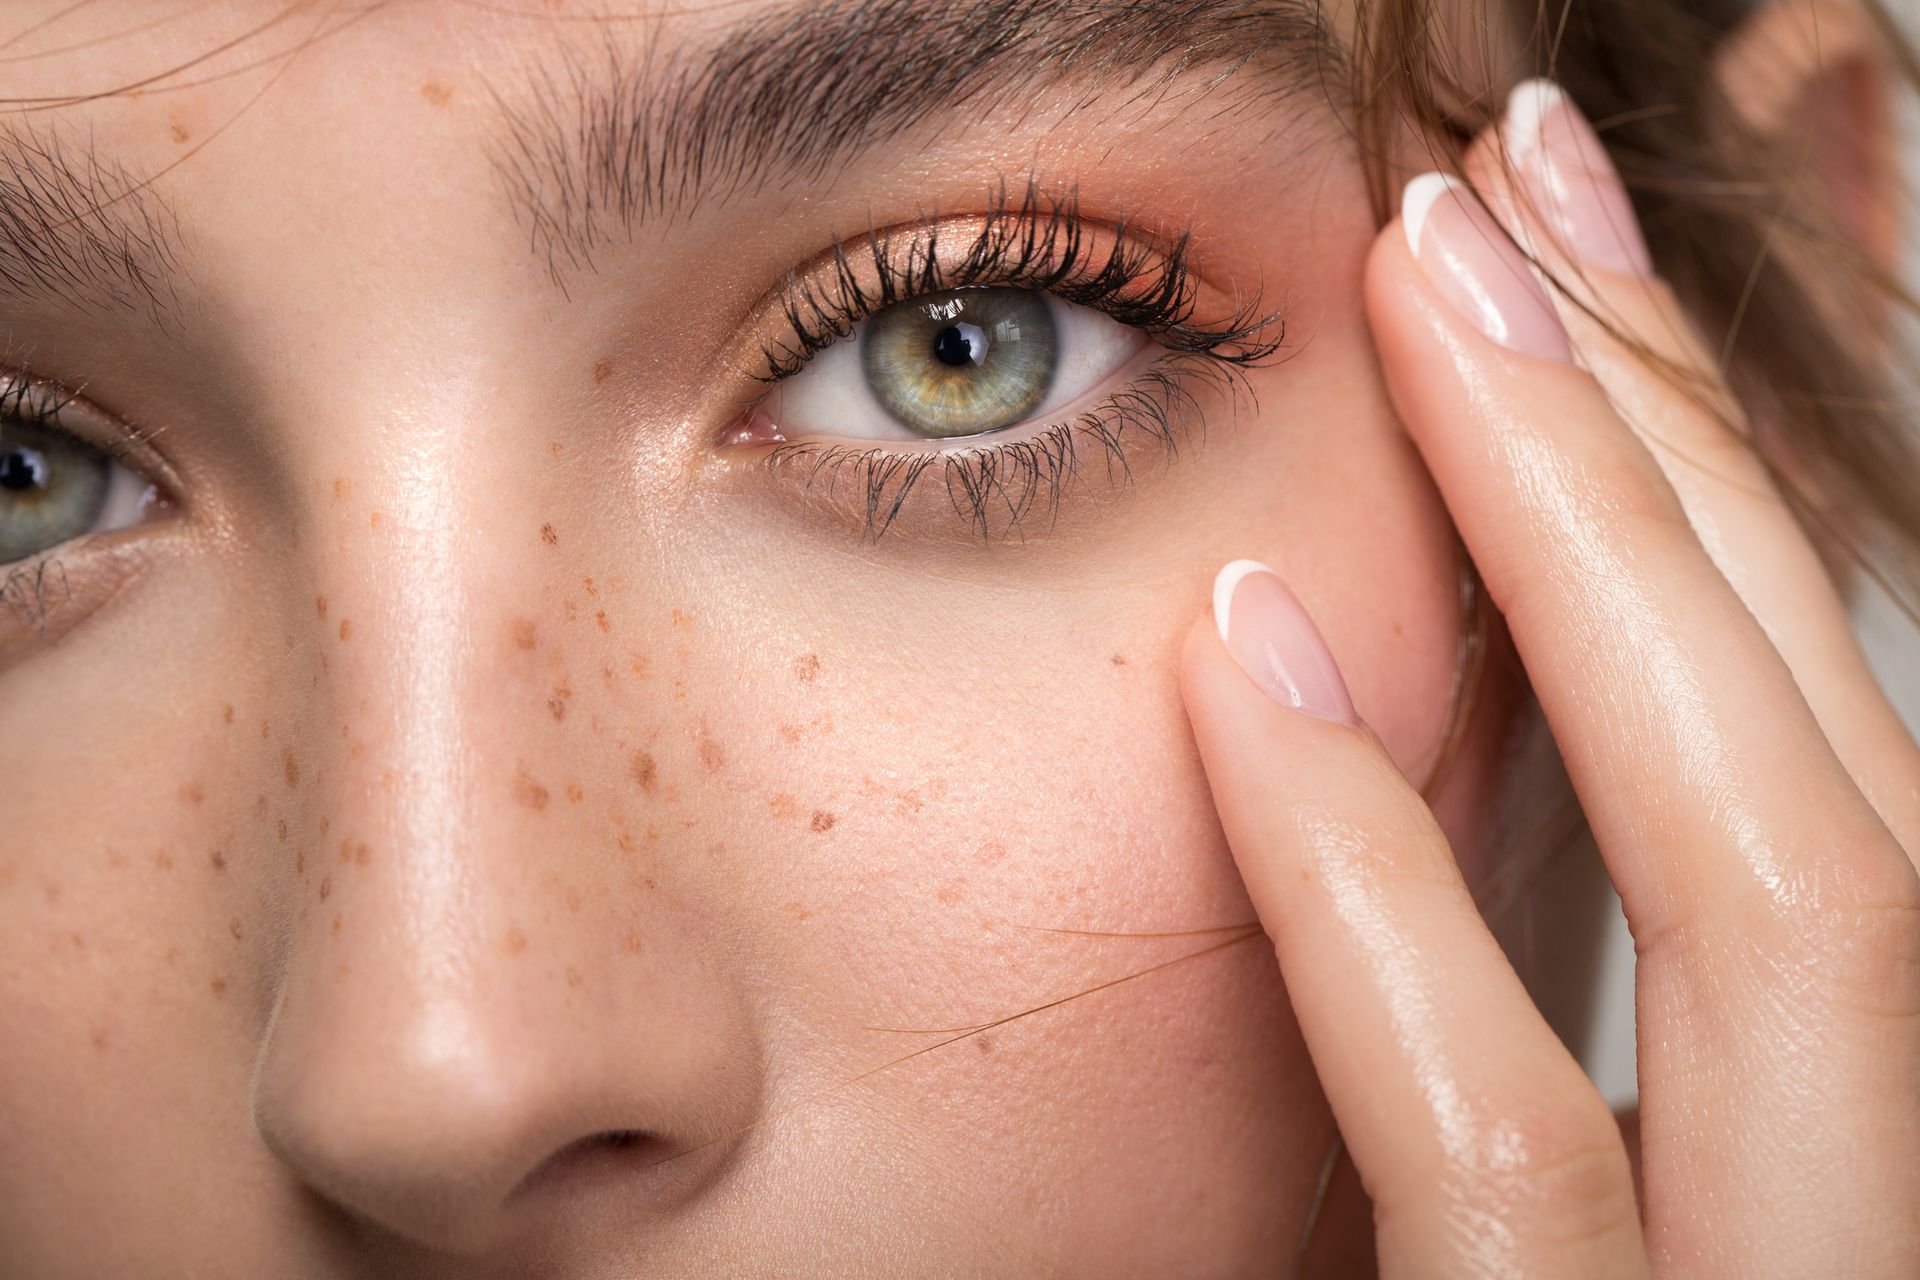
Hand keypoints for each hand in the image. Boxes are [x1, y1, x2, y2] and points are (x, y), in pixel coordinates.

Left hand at [1179, 79, 1919, 1277]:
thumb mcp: (1489, 1199)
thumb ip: (1475, 1003)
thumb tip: (1340, 670)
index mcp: (1849, 1150)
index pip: (1837, 744)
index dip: (1725, 481)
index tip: (1586, 260)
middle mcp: (1885, 1215)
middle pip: (1845, 769)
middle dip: (1683, 450)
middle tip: (1506, 196)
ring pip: (1801, 912)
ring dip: (1605, 562)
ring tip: (1435, 292)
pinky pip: (1506, 1171)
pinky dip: (1389, 891)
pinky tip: (1253, 650)